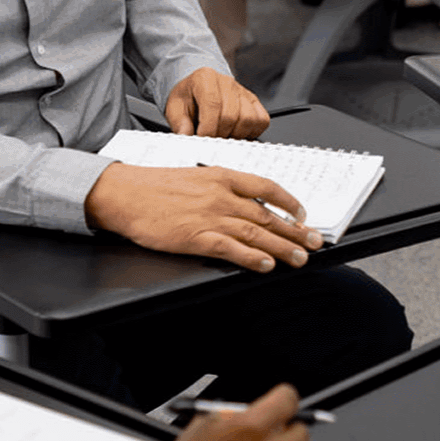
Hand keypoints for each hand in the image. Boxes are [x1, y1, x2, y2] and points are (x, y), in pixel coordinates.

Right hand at [86, 163, 324, 271]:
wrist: (124, 193)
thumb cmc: (155, 185)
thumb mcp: (195, 175)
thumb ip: (221, 186)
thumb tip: (246, 201)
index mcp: (222, 176)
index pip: (267, 187)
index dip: (289, 202)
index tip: (302, 214)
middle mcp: (221, 195)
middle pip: (268, 214)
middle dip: (295, 231)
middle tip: (314, 242)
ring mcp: (210, 216)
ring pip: (256, 232)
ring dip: (282, 247)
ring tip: (300, 258)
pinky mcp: (196, 237)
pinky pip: (231, 248)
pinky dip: (252, 257)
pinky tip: (266, 265)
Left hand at [165, 67, 269, 137]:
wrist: (197, 87)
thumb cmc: (188, 96)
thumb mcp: (175, 107)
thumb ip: (179, 122)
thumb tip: (185, 135)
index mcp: (205, 79)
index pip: (212, 105)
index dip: (208, 127)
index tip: (202, 139)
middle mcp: (227, 82)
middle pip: (231, 115)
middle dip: (219, 134)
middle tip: (210, 140)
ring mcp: (242, 91)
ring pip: (248, 119)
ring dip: (235, 134)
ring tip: (223, 136)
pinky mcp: (253, 101)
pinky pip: (261, 120)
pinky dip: (252, 132)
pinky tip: (236, 133)